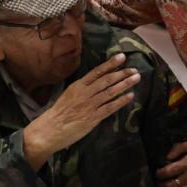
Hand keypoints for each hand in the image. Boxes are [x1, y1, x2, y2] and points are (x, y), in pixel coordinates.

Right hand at [22, 54, 139, 169]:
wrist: (50, 129)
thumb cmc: (59, 112)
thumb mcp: (69, 94)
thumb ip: (82, 88)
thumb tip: (97, 82)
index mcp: (78, 86)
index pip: (97, 72)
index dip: (110, 64)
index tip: (122, 57)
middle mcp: (85, 93)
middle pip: (106, 80)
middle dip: (122, 74)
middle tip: (134, 69)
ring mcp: (90, 105)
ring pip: (110, 92)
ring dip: (125, 84)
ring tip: (136, 78)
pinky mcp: (93, 117)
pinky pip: (110, 107)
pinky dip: (121, 101)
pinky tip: (130, 96)